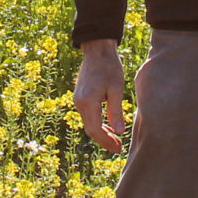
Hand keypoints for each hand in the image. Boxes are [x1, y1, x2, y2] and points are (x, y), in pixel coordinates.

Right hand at [73, 38, 125, 152]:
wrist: (97, 49)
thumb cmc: (109, 66)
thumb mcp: (116, 88)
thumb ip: (116, 111)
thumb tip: (119, 132)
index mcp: (87, 102)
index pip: (95, 130)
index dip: (106, 141)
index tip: (118, 148)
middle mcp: (79, 103)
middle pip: (90, 129)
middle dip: (104, 139)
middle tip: (118, 147)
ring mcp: (78, 99)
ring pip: (88, 123)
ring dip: (101, 132)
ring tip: (115, 138)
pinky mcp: (80, 96)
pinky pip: (88, 115)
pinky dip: (97, 122)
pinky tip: (108, 125)